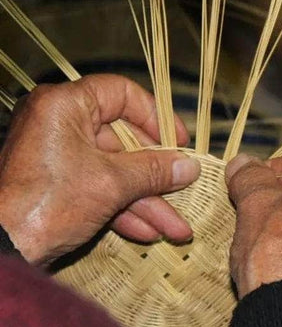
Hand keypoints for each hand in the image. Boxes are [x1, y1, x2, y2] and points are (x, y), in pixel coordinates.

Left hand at [0, 74, 200, 265]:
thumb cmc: (47, 205)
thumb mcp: (110, 184)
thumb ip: (154, 170)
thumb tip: (190, 166)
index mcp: (66, 106)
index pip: (121, 94)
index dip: (155, 116)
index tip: (178, 143)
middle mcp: (60, 124)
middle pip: (122, 140)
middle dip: (155, 176)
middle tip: (183, 190)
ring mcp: (58, 155)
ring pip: (113, 170)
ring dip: (145, 200)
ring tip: (174, 227)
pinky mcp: (56, 183)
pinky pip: (97, 187)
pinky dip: (122, 208)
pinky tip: (147, 232)